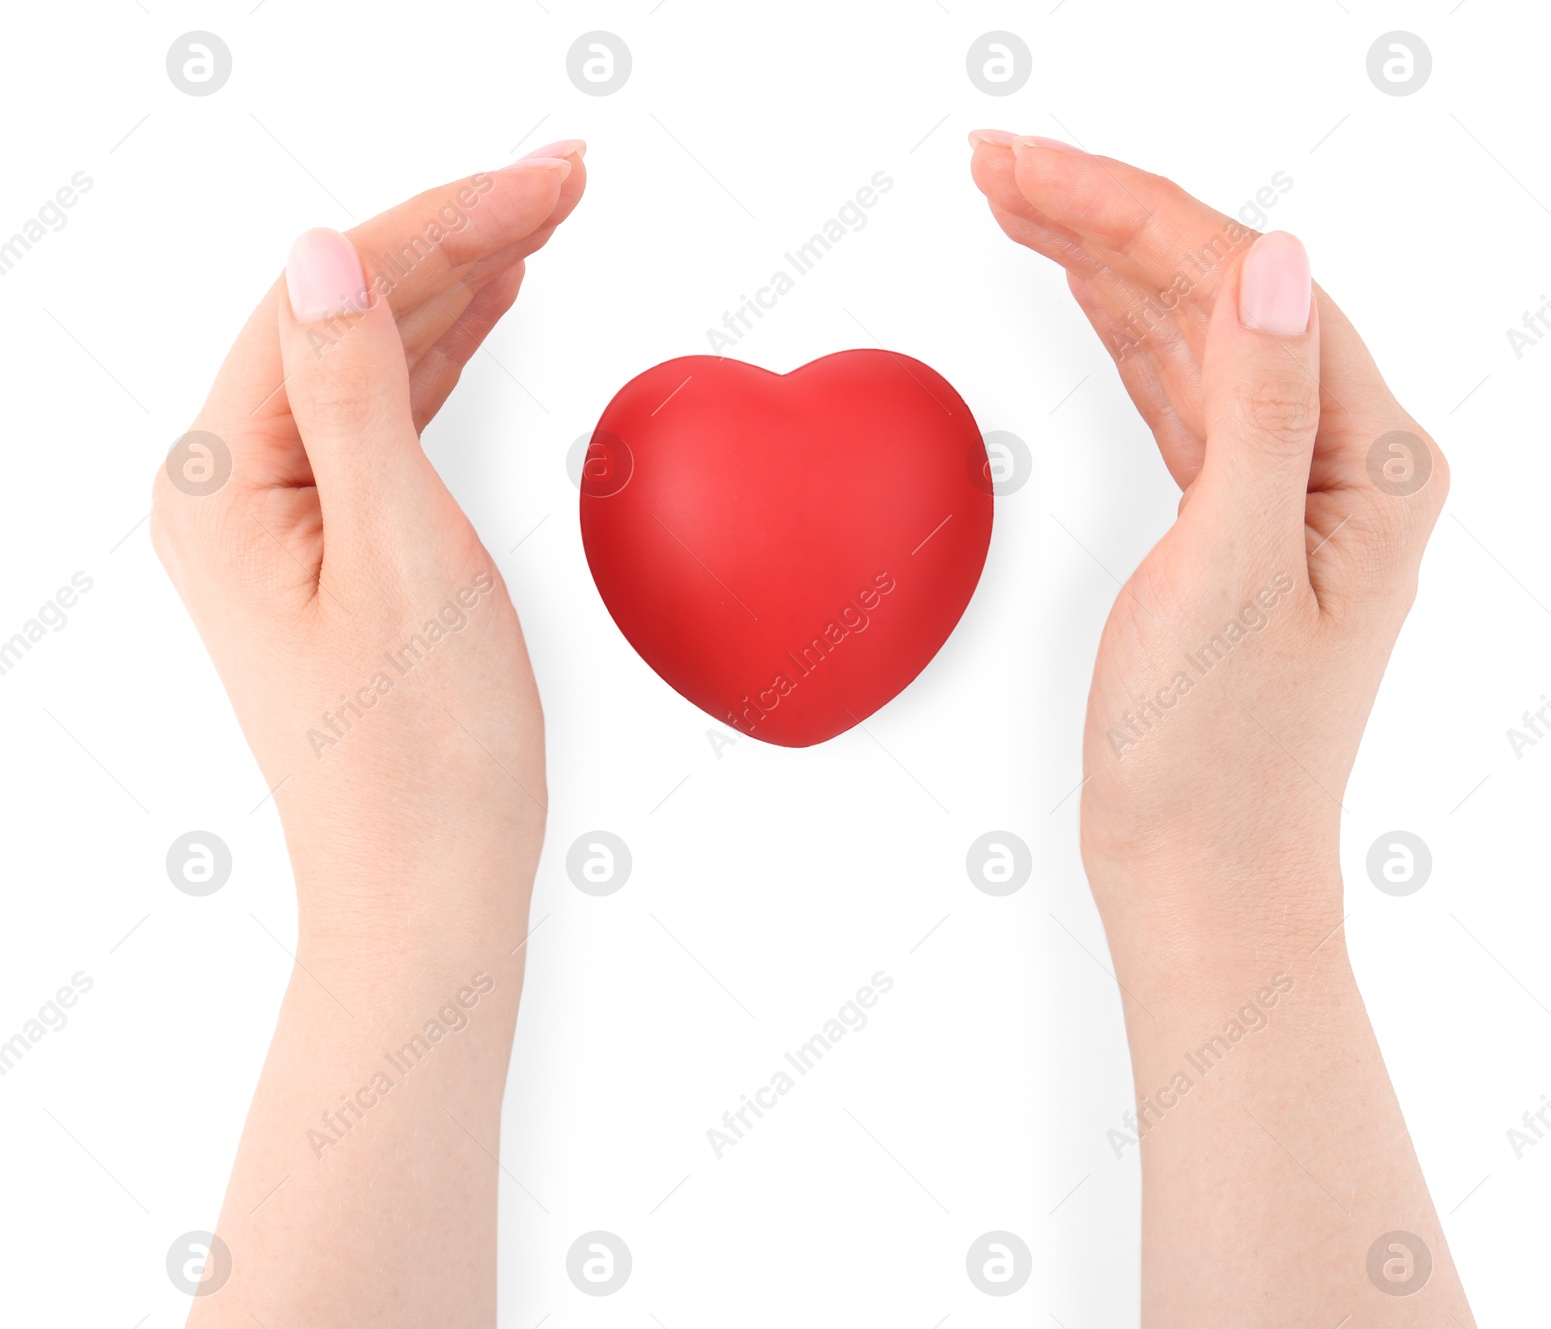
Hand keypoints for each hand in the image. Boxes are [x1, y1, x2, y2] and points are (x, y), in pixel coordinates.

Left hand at [154, 143, 585, 1327]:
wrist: (427, 891)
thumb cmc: (420, 760)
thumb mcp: (401, 560)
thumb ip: (357, 399)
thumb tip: (323, 256)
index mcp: (223, 488)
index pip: (328, 300)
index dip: (441, 224)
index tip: (543, 182)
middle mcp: (234, 494)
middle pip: (344, 314)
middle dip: (456, 238)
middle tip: (562, 181)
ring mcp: (284, 522)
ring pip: (368, 359)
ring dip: (454, 287)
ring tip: (538, 224)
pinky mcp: (337, 549)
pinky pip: (383, 418)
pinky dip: (442, 360)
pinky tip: (485, 317)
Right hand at [970, 131, 1447, 952]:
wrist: (1199, 873)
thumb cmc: (1219, 761)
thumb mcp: (1235, 576)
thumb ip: (1262, 412)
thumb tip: (1272, 261)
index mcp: (1371, 465)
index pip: (1249, 287)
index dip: (1134, 214)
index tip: (1032, 170)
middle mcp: (1340, 462)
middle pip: (1217, 293)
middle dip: (1104, 218)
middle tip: (997, 166)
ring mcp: (1283, 489)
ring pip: (1188, 336)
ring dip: (1102, 263)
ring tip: (1015, 202)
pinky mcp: (1227, 519)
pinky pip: (1174, 393)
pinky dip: (1117, 335)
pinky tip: (1082, 291)